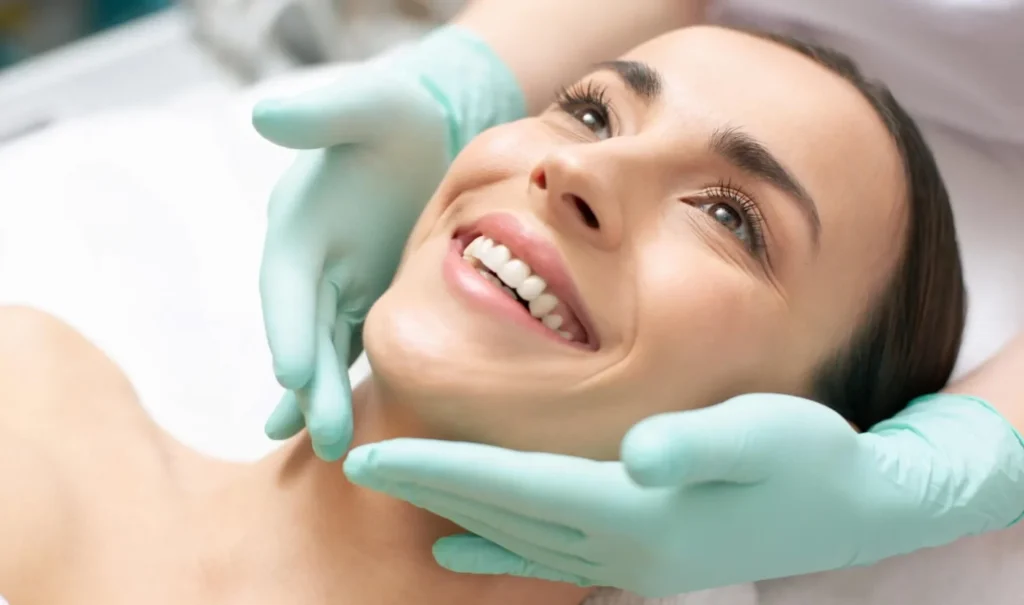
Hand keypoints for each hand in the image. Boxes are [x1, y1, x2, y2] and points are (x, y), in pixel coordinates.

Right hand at [255, 70, 448, 459]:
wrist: (429, 127)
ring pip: (329, 349)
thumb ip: (323, 113)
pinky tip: (352, 422)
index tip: (294, 374)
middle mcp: (311, 261)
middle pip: (305, 332)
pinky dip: (352, 382)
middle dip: (313, 386)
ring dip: (327, 397)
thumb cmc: (397, 115)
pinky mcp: (371, 295)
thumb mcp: (367, 106)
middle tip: (327, 438)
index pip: (286, 285)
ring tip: (333, 448)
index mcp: (300, 223)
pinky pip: (359, 345)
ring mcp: (340, 283)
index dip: (288, 327)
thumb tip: (264, 114)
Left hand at [343, 393, 1023, 596]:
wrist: (854, 510)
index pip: (510, 485)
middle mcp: (618, 547)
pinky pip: (541, 558)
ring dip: (449, 511)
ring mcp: (625, 562)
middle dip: (423, 486)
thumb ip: (698, 444)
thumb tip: (640, 454)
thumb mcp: (764, 435)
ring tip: (396, 488)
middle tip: (355, 459)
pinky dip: (491, 550)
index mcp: (633, 510)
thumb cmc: (810, 458)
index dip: (436, 466)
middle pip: (495, 513)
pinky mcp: (637, 561)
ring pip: (511, 536)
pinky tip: (455, 549)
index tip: (368, 452)